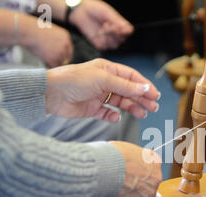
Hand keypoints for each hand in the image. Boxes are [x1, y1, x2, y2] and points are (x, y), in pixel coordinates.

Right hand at [24, 24, 72, 67]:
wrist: (27, 30)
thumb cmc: (33, 29)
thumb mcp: (48, 31)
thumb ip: (55, 41)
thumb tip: (56, 52)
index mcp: (65, 36)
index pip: (69, 50)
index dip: (64, 55)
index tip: (60, 59)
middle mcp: (65, 44)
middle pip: (65, 58)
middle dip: (58, 60)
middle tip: (49, 60)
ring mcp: (60, 52)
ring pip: (59, 62)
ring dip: (51, 62)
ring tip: (42, 57)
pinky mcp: (53, 58)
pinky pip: (53, 66)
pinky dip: (47, 65)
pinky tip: (42, 61)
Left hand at [45, 58, 159, 121]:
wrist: (51, 94)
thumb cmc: (74, 80)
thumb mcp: (104, 80)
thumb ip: (125, 86)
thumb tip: (145, 88)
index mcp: (108, 70)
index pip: (131, 78)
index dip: (144, 86)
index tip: (155, 95)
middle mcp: (104, 82)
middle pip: (128, 91)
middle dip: (141, 99)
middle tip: (153, 107)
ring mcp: (98, 96)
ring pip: (121, 103)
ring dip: (132, 108)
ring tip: (142, 114)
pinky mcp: (91, 108)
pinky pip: (107, 113)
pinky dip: (113, 116)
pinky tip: (117, 117)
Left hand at [69, 0, 133, 49]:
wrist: (81, 12)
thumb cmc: (95, 10)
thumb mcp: (108, 13)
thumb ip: (118, 21)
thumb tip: (129, 30)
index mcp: (120, 25)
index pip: (128, 31)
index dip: (124, 30)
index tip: (117, 25)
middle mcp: (116, 34)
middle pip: (122, 39)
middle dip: (115, 33)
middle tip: (107, 24)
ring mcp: (108, 40)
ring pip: (115, 45)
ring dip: (109, 36)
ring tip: (102, 27)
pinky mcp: (101, 44)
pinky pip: (105, 47)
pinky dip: (102, 40)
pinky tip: (98, 32)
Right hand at [108, 141, 161, 196]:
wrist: (106, 168)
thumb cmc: (114, 156)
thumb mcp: (128, 149)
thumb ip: (135, 157)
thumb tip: (129, 160)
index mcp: (155, 161)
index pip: (152, 169)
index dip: (140, 171)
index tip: (132, 172)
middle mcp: (156, 177)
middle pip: (149, 183)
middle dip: (138, 184)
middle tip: (125, 182)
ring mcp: (148, 193)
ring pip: (142, 196)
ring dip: (132, 194)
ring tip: (119, 188)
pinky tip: (116, 195)